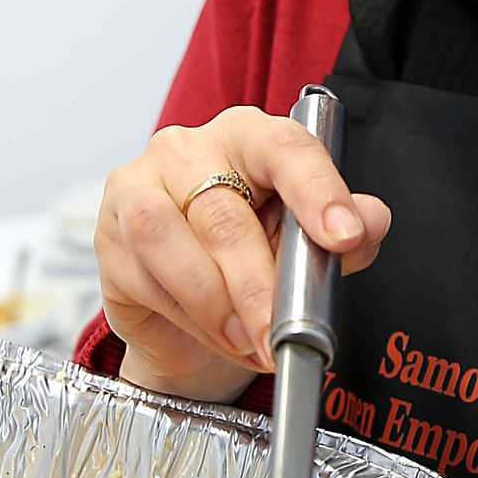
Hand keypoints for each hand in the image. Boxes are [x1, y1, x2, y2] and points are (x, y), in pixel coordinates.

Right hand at [94, 107, 390, 399]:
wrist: (199, 314)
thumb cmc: (259, 256)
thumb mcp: (311, 246)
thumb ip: (348, 232)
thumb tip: (370, 221)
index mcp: (248, 136)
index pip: (284, 147)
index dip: (317, 190)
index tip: (344, 237)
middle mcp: (187, 149)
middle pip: (222, 210)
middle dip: (259, 283)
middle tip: (284, 332)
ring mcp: (137, 187)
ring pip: (167, 237)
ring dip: (213, 302)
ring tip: (249, 340)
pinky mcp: (107, 236)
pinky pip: (142, 276)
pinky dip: (188, 318)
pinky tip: (218, 337)